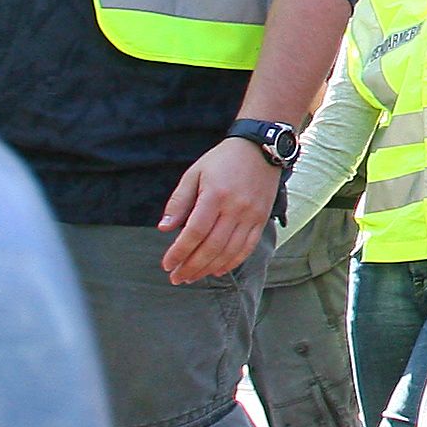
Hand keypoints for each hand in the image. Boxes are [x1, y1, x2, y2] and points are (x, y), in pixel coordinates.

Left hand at [161, 136, 281, 283]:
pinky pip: (248, 247)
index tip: (167, 264)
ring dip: (209, 268)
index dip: (179, 252)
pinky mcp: (261, 219)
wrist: (260, 148)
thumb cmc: (222, 160)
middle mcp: (235, 208)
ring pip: (230, 251)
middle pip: (212, 246)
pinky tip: (217, 270)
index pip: (195, 232)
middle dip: (192, 266)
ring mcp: (251, 215)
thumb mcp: (194, 173)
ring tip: (193, 277)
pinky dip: (232, 262)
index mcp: (215, 195)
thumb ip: (179, 201)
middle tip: (177, 278)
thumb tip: (165, 228)